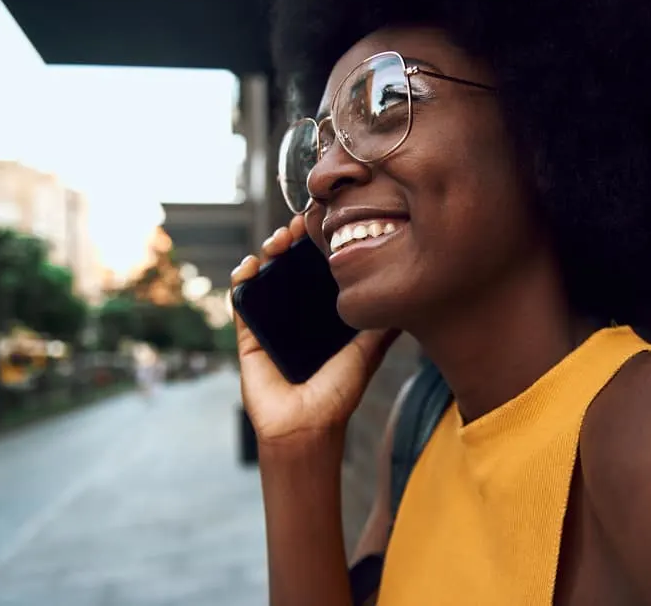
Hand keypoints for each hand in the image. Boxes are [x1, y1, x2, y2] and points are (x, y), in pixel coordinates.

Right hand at [230, 215, 399, 446]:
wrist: (307, 426)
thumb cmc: (338, 394)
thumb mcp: (368, 352)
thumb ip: (384, 325)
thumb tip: (409, 297)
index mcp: (324, 314)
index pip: (320, 270)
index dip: (320, 246)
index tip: (325, 224)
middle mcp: (298, 313)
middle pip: (292, 265)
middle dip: (293, 240)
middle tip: (299, 225)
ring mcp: (272, 322)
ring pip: (266, 276)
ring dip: (269, 251)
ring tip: (278, 241)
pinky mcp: (249, 335)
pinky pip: (241, 301)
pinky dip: (242, 279)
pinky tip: (251, 266)